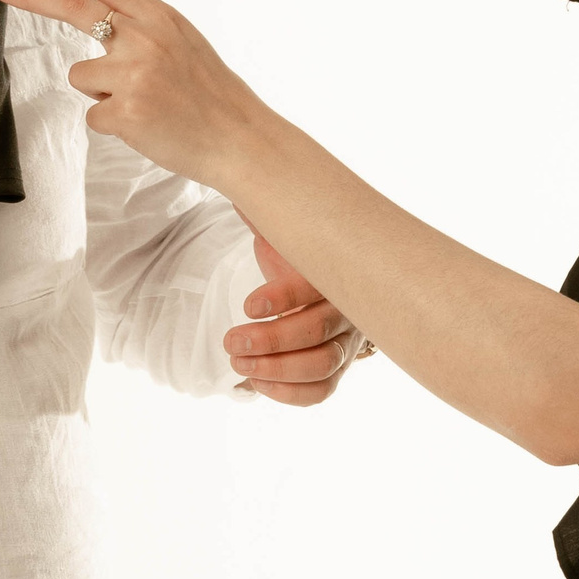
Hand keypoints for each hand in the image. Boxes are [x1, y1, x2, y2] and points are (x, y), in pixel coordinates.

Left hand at [0, 0, 270, 194]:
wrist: (238, 137)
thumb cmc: (211, 94)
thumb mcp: (182, 41)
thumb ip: (142, 26)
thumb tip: (99, 18)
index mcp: (158, 16)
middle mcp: (144, 38)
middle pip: (73, 7)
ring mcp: (133, 74)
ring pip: (81, 76)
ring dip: (101, 93)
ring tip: (142, 104)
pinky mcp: (124, 112)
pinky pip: (93, 115)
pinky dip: (112, 124)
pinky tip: (145, 125)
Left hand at [224, 231, 366, 403]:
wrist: (326, 284)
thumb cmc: (300, 258)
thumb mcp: (285, 233)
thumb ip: (266, 215)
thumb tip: (242, 185)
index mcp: (336, 271)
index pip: (316, 285)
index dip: (283, 298)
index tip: (247, 306)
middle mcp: (348, 308)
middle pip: (318, 330)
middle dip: (271, 340)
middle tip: (231, 341)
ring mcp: (346, 342)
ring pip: (322, 364)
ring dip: (277, 369)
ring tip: (238, 362)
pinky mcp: (337, 369)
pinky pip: (322, 390)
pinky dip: (290, 393)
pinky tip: (256, 381)